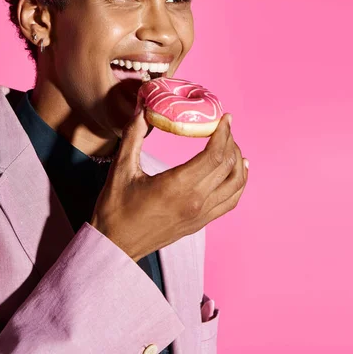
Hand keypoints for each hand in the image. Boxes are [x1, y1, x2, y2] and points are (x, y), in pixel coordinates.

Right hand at [90, 111, 247, 261]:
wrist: (115, 245)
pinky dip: (238, 183)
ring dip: (238, 161)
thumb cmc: (116, 208)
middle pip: (228, 166)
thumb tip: (142, 109)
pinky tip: (237, 171)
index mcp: (178, 186)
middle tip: (224, 126)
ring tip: (231, 144)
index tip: (225, 118)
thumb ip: (133, 136)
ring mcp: (201, 215)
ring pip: (236, 185)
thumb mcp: (121, 168)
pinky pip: (230, 201)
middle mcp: (195, 201)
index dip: (224, 133)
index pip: (214, 155)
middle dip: (231, 142)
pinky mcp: (201, 223)